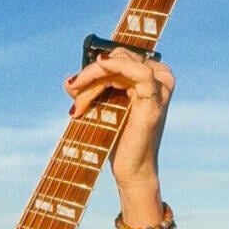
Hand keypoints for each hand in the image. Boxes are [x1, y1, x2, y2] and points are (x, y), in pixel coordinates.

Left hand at [64, 49, 174, 190]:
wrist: (131, 170)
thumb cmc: (117, 141)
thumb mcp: (100, 108)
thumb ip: (88, 91)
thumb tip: (68, 80)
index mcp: (149, 76)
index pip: (118, 57)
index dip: (93, 67)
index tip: (73, 84)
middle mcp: (160, 76)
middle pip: (118, 59)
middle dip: (91, 76)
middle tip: (72, 93)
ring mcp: (160, 86)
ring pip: (121, 64)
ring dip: (94, 78)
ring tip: (79, 103)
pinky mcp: (155, 98)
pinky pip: (137, 71)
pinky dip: (114, 68)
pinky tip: (98, 70)